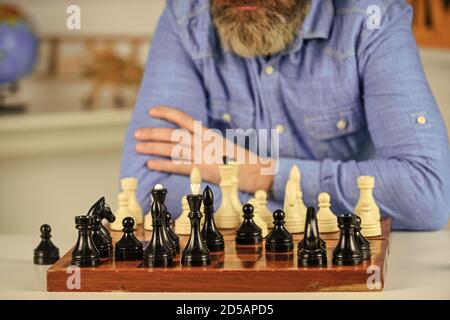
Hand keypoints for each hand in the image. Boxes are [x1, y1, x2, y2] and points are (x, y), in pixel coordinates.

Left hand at [134, 106, 274, 192]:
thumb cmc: (238, 159)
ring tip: (138, 147)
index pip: (183, 118)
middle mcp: (202, 142)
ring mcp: (201, 156)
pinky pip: (177, 167)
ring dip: (152, 148)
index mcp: (207, 133)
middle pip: (172, 135)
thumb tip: (187, 142)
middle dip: (152, 133)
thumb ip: (204, 142)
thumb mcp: (221, 144)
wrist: (253, 171)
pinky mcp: (200, 171)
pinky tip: (150, 164)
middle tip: (137, 133)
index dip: (166, 113)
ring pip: (171, 150)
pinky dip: (162, 165)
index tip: (152, 111)